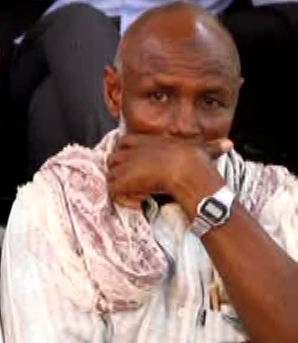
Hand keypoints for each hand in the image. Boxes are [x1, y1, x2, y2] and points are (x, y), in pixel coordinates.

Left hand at [106, 134, 230, 215]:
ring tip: (143, 194)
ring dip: (125, 187)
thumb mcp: (203, 150)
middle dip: (122, 173)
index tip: (141, 170)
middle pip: (113, 159)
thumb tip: (229, 144)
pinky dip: (124, 199)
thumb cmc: (196, 162)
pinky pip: (113, 191)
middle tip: (140, 185)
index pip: (123, 142)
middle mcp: (131, 150)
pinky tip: (142, 201)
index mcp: (145, 140)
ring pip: (111, 176)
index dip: (128, 156)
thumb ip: (211, 146)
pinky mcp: (121, 181)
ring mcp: (124, 166)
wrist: (188, 172)